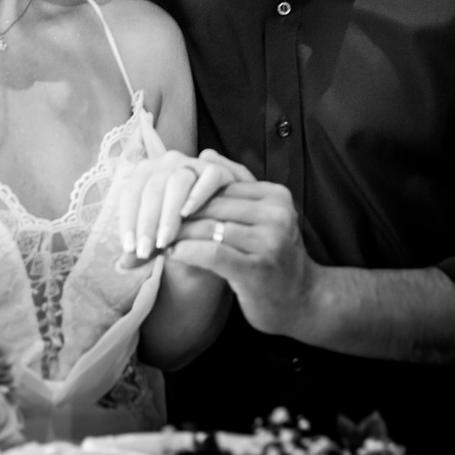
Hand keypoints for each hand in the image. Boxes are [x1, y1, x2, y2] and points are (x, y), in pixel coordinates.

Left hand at [116, 149, 250, 265]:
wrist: (212, 218)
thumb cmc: (179, 227)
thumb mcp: (157, 236)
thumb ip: (143, 248)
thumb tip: (123, 265)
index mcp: (146, 172)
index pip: (131, 194)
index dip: (128, 221)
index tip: (130, 248)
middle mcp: (167, 163)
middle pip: (152, 189)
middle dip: (146, 223)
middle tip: (145, 251)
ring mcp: (192, 164)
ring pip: (177, 182)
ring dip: (168, 213)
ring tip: (164, 241)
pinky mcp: (217, 170)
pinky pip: (208, 177)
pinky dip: (198, 194)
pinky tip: (187, 213)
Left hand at [165, 153, 316, 337]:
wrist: (304, 301)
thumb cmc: (274, 256)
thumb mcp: (261, 216)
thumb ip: (234, 185)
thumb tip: (205, 153)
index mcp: (275, 196)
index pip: (221, 186)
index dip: (189, 194)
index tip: (162, 202)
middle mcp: (277, 215)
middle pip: (213, 206)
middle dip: (179, 213)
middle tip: (151, 219)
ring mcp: (270, 243)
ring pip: (209, 228)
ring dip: (178, 234)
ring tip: (156, 237)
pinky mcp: (258, 270)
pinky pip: (212, 254)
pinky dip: (187, 252)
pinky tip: (171, 254)